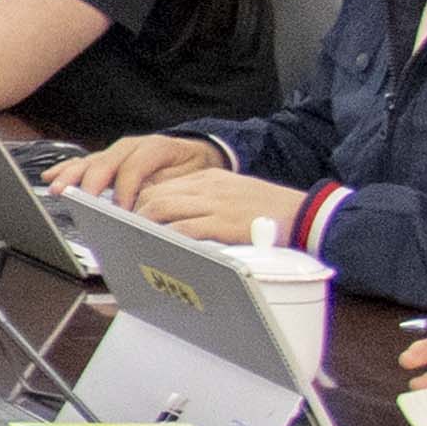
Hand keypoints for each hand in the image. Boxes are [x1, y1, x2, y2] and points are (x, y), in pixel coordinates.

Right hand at [67, 132, 217, 200]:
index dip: (126, 189)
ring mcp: (116, 152)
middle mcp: (131, 146)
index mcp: (155, 147)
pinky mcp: (107, 160)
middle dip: (91, 182)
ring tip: (57, 188)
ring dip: (71, 176)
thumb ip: (166, 189)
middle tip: (81, 199)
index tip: (121, 210)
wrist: (198, 154)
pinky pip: (83, 162)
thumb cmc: (193, 168)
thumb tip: (145, 206)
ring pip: (90, 161)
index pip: (133, 168)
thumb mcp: (189, 179)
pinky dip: (67, 169)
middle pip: (106, 162)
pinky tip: (51, 176)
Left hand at [126, 165, 289, 245]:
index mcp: (209, 177)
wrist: (305, 214)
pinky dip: (166, 237)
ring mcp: (214, 203)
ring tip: (132, 240)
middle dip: (132, 214)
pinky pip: (183, 228)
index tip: (126, 217)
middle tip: (121, 232)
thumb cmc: (271, 211)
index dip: (139, 202)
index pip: (162, 185)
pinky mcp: (223, 223)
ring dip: (142, 225)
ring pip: (161, 207)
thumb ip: (205, 201)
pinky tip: (157, 247)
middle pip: (154, 194)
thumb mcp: (233, 195)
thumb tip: (176, 219)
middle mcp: (207, 186)